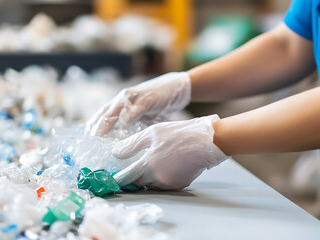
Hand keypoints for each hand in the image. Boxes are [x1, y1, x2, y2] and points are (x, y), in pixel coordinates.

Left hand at [86, 72, 190, 135]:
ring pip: (113, 112)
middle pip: (102, 115)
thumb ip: (132, 127)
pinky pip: (134, 110)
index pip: (100, 117)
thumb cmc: (159, 104)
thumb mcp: (142, 116)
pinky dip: (128, 119)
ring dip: (105, 125)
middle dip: (94, 129)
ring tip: (98, 137)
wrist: (179, 87)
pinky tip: (125, 128)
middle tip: (88, 144)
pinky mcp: (145, 99)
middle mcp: (122, 99)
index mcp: (120, 104)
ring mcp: (133, 98)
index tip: (85, 144)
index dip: (92, 129)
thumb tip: (123, 146)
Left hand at [112, 115, 228, 189]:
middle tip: (127, 170)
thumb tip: (115, 153)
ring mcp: (169, 183)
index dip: (118, 178)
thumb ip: (132, 144)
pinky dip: (159, 178)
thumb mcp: (152, 133)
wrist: (208, 142)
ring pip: (151, 184)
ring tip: (146, 165)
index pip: (127, 177)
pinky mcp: (179, 185)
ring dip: (146, 178)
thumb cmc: (179, 133)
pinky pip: (164, 184)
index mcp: (148, 164)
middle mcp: (157, 178)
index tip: (111, 178)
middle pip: (138, 182)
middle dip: (132, 177)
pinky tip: (163, 166)